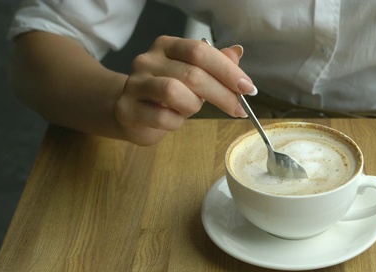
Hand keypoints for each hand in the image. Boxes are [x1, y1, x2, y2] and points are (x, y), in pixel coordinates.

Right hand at [114, 35, 255, 144]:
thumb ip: (214, 64)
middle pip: (192, 73)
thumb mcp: (193, 75)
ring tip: (193, 109)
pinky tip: (175, 120)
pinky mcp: (128, 109)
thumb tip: (236, 53)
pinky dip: (177, 122)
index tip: (248, 88)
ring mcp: (135, 84)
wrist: (129, 111)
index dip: (227, 70)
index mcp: (167, 46)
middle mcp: (148, 60)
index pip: (200, 51)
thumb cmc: (166, 94)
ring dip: (193, 106)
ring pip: (174, 92)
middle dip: (222, 94)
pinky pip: (162, 117)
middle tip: (239, 109)